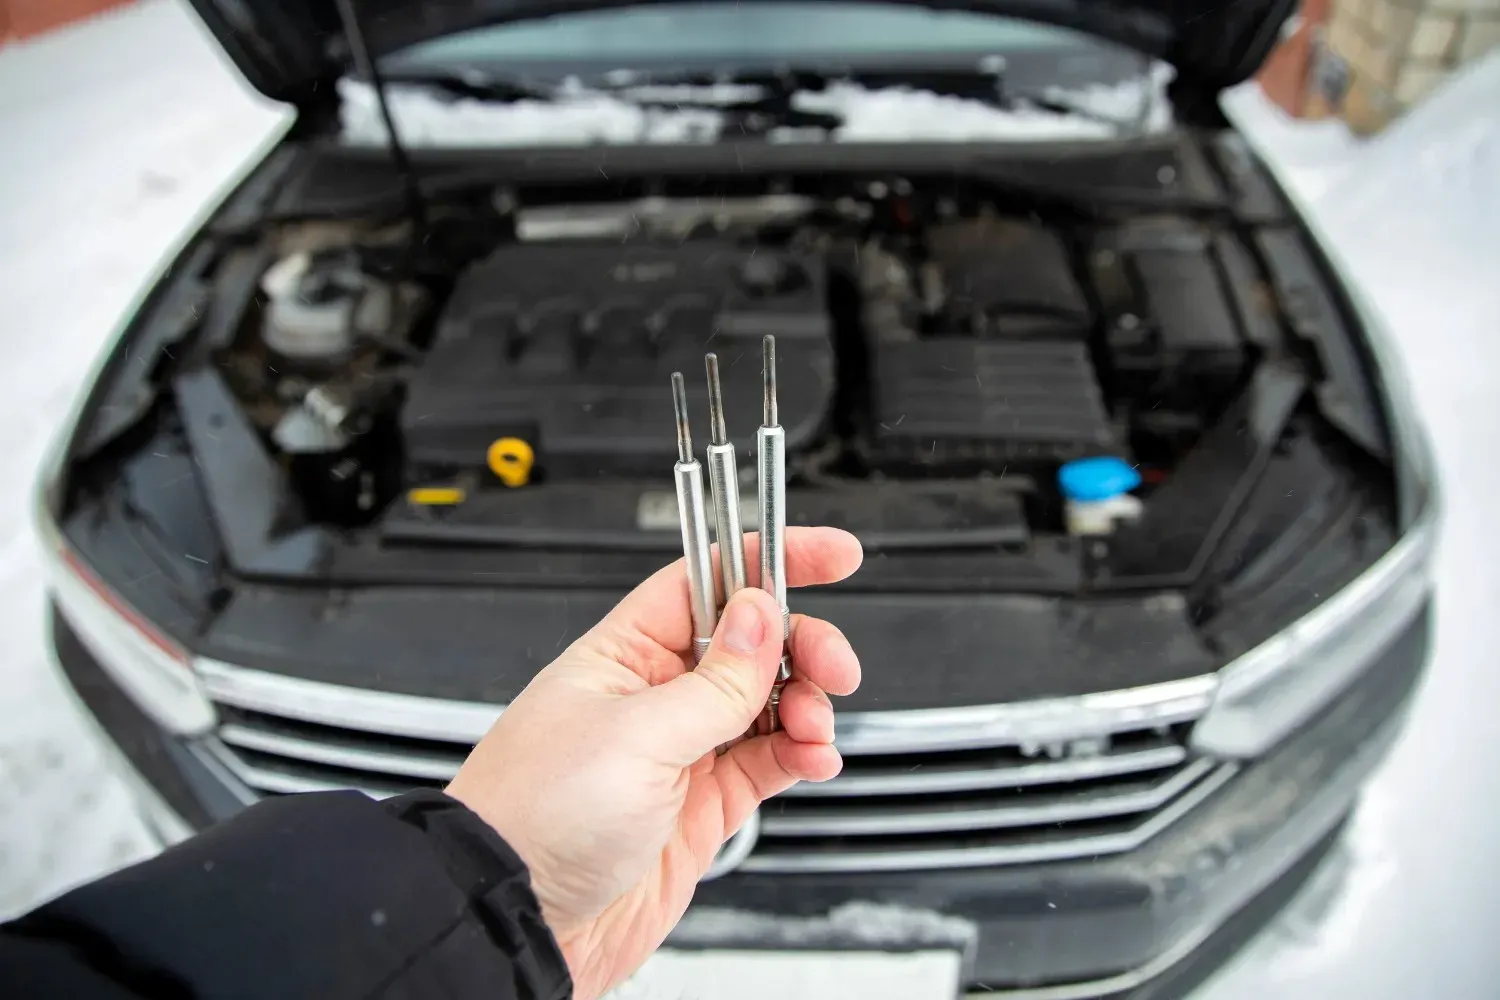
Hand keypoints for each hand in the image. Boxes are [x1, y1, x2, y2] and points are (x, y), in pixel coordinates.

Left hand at [445, 527, 862, 998]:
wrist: (518, 919)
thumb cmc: (535, 815)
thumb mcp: (634, 736)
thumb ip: (713, 681)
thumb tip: (761, 615)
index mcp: (625, 653)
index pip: (708, 581)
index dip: (771, 561)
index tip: (833, 556)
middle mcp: (655, 694)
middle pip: (751, 643)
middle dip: (802, 647)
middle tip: (833, 668)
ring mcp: (681, 749)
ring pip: (768, 703)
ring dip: (806, 706)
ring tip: (814, 729)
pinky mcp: (702, 805)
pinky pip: (769, 762)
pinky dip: (801, 755)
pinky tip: (813, 759)